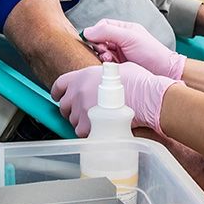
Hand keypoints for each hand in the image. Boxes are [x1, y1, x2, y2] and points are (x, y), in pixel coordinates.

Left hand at [50, 61, 178, 135]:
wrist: (145, 96)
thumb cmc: (137, 82)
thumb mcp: (116, 70)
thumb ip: (102, 75)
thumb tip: (104, 78)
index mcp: (82, 75)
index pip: (59, 85)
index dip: (58, 93)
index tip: (59, 97)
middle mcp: (78, 92)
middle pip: (64, 105)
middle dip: (71, 110)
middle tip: (82, 113)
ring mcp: (82, 109)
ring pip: (72, 121)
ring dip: (81, 122)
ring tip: (94, 122)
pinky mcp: (89, 124)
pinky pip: (81, 133)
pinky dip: (88, 133)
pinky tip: (97, 131)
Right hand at [81, 19, 185, 78]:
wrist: (164, 72)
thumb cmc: (152, 53)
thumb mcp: (129, 37)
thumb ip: (108, 32)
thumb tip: (87, 31)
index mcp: (124, 29)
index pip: (102, 26)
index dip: (95, 32)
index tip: (92, 40)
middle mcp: (121, 41)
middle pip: (99, 40)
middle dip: (99, 47)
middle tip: (105, 53)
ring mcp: (120, 54)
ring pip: (101, 53)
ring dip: (102, 57)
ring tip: (109, 61)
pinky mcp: (119, 67)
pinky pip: (106, 65)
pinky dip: (106, 66)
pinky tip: (112, 68)